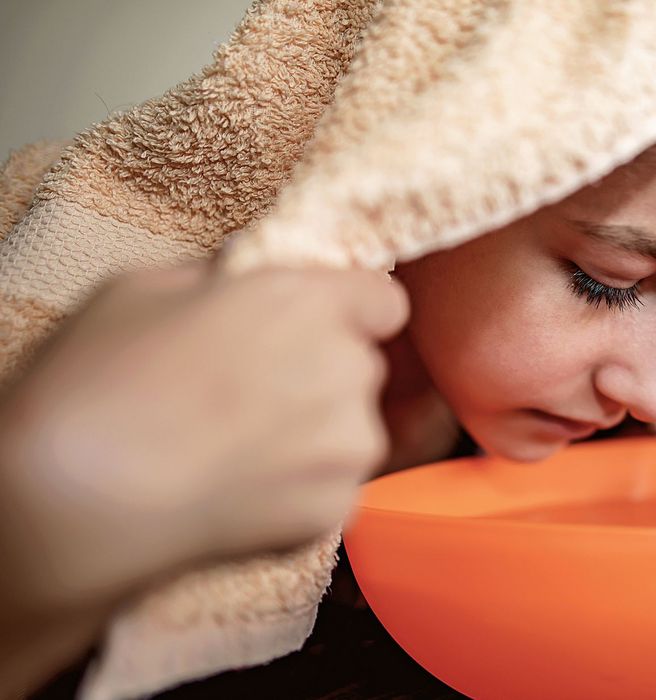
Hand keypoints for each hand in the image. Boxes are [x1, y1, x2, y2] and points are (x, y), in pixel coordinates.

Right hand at [0, 263, 408, 617]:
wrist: (71, 506)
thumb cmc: (95, 386)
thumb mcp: (144, 291)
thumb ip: (220, 277)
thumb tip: (244, 277)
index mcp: (306, 303)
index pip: (382, 300)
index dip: (347, 313)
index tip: (311, 328)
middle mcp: (345, 369)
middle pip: (360, 366)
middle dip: (318, 376)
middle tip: (244, 397)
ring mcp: (348, 446)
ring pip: (351, 432)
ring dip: (312, 438)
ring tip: (231, 452)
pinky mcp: (334, 510)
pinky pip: (331, 489)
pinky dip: (295, 493)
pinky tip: (233, 493)